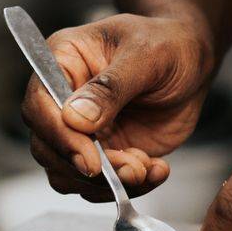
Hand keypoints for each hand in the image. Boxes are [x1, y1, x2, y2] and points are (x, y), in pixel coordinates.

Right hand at [22, 13, 216, 199]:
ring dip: (108, 182)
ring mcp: (81, 129)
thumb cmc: (167, 44)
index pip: (39, 104)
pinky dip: (127, 186)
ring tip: (147, 165)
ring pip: (68, 173)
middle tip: (132, 168)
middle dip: (88, 168)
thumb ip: (110, 86)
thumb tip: (74, 118)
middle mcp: (63, 98)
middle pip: (47, 147)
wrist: (192, 64)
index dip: (59, 136)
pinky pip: (99, 185)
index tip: (90, 159)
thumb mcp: (145, 55)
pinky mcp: (102, 152)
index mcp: (63, 60)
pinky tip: (157, 168)